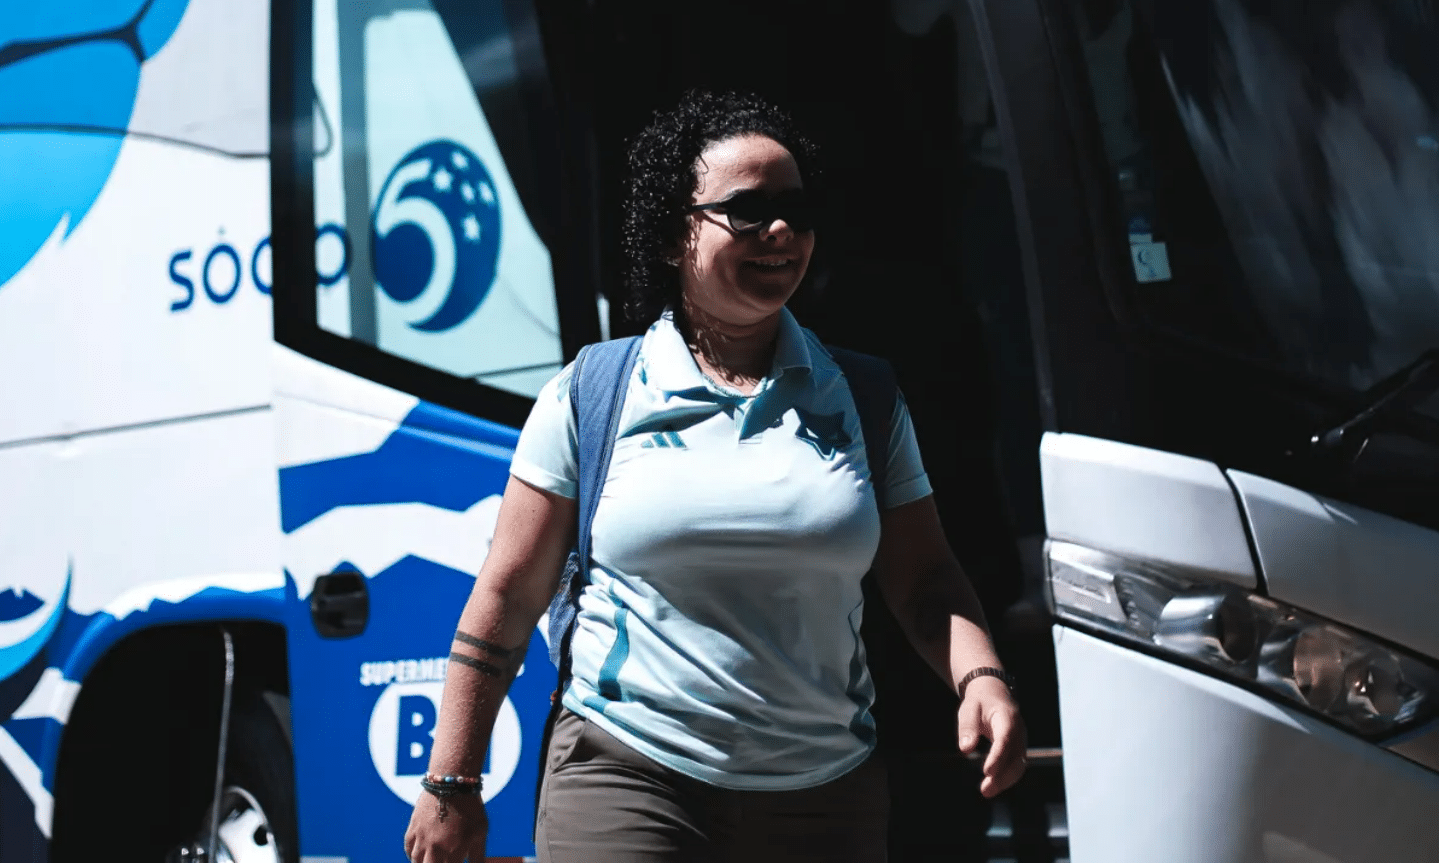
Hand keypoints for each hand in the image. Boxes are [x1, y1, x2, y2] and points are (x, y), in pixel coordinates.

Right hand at [403, 791, 487, 862]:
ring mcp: (422, 839)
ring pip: (417, 862)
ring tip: (432, 860)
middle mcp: (435, 848)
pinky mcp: (413, 828)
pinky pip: (408, 849)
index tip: (456, 861)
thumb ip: (478, 856)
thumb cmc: (471, 807)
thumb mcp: (480, 832)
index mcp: (454, 852)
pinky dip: (413, 855)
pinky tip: (420, 855)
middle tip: (443, 860)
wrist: (452, 781)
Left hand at [957, 676, 1027, 797]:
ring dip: (1005, 781)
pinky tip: (993, 786)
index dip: (998, 757)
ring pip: (1019, 765)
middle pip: (1015, 757)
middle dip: (1002, 776)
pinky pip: (1017, 766)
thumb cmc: (980, 702)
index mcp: (1007, 718)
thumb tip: (965, 749)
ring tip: (987, 791)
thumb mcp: (969, 708)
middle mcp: (1019, 731)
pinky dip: (1007, 778)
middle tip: (985, 790)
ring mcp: (1022, 741)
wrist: (995, 694)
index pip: (1005, 739)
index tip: (986, 772)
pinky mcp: (1019, 749)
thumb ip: (968, 727)